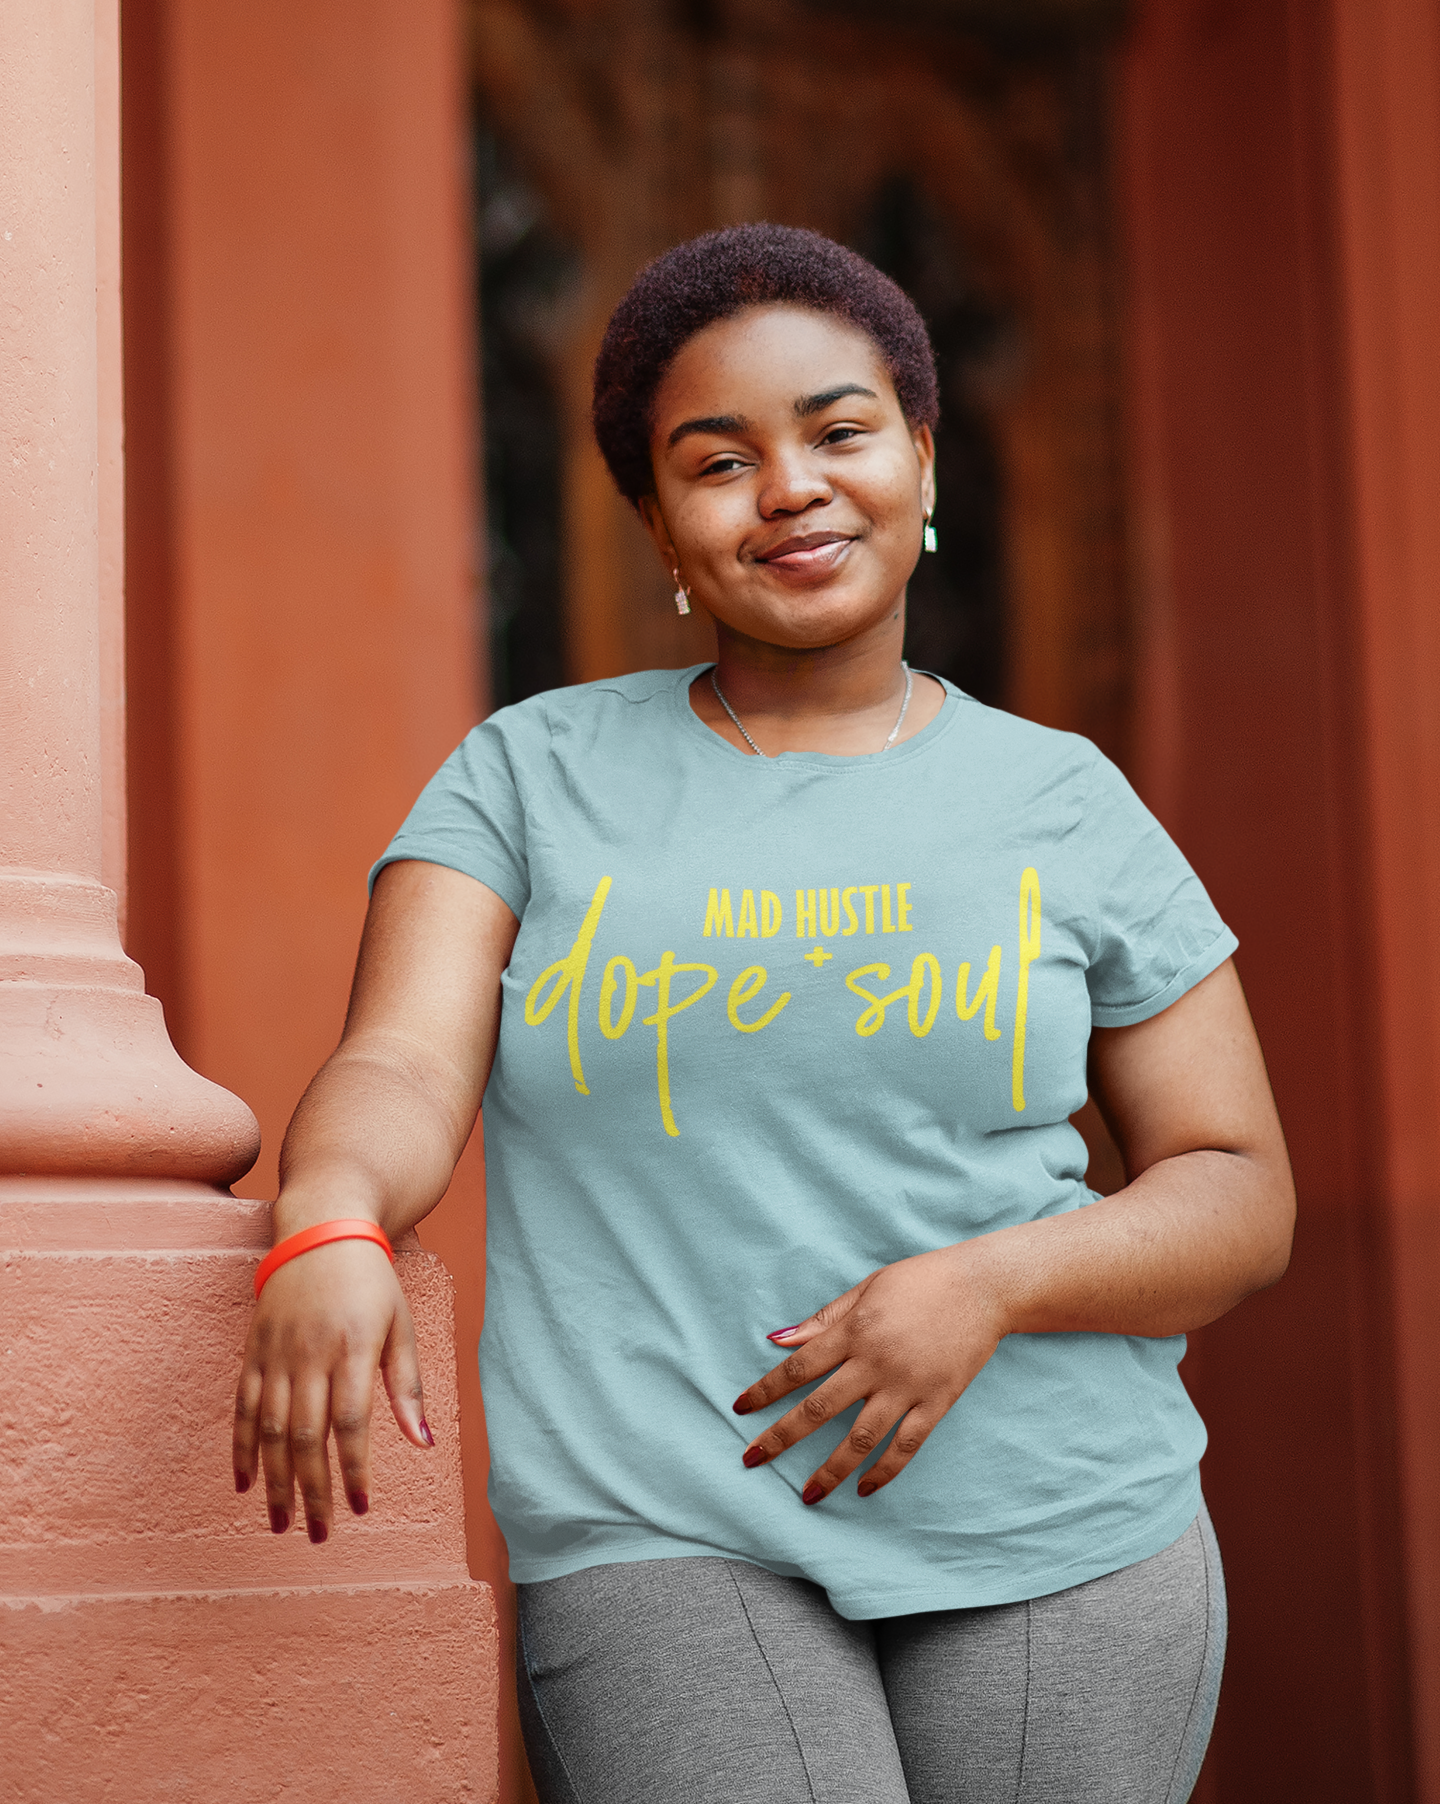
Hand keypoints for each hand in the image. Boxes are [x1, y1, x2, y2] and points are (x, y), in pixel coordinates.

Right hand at [232, 1238, 432, 1541]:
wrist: (322, 1230)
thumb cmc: (371, 1282)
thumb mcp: (401, 1325)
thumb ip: (407, 1387)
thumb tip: (422, 1444)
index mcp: (352, 1349)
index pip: (350, 1424)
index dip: (352, 1470)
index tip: (360, 1508)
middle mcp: (309, 1355)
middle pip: (305, 1436)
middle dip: (311, 1491)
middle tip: (317, 1535)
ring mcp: (276, 1354)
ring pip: (268, 1429)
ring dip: (274, 1481)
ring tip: (282, 1523)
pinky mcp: (253, 1351)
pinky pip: (242, 1407)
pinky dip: (240, 1448)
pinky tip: (246, 1483)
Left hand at [732, 1244, 1006, 1503]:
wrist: (984, 1287)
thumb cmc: (922, 1280)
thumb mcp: (868, 1288)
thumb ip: (824, 1318)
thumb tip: (779, 1339)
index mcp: (856, 1330)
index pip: (799, 1367)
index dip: (766, 1390)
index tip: (741, 1408)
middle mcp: (876, 1362)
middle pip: (819, 1408)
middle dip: (781, 1437)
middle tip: (751, 1460)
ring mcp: (908, 1386)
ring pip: (860, 1438)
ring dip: (830, 1469)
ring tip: (807, 1494)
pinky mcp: (937, 1402)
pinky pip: (906, 1445)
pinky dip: (884, 1471)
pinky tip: (864, 1489)